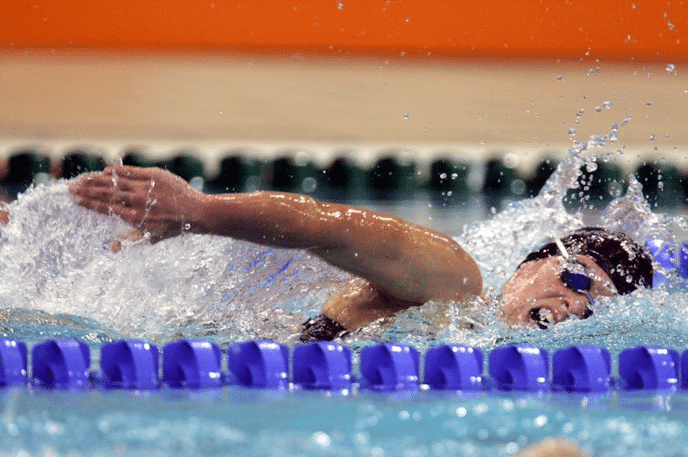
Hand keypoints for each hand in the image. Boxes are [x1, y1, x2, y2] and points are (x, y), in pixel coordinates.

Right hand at [69, 165, 206, 243]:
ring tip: (83, 178)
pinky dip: (118, 171)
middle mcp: (139, 202)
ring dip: (98, 180)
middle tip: (72, 187)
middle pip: (106, 194)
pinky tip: (106, 171)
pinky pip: (132, 172)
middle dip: (87, 190)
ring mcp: (147, 188)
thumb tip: (112, 249)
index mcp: (135, 217)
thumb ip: (129, 240)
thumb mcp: (151, 238)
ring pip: (116, 182)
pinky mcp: (156, 176)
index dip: (88, 203)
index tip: (75, 199)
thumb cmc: (172, 227)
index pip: (106, 208)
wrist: (196, 213)